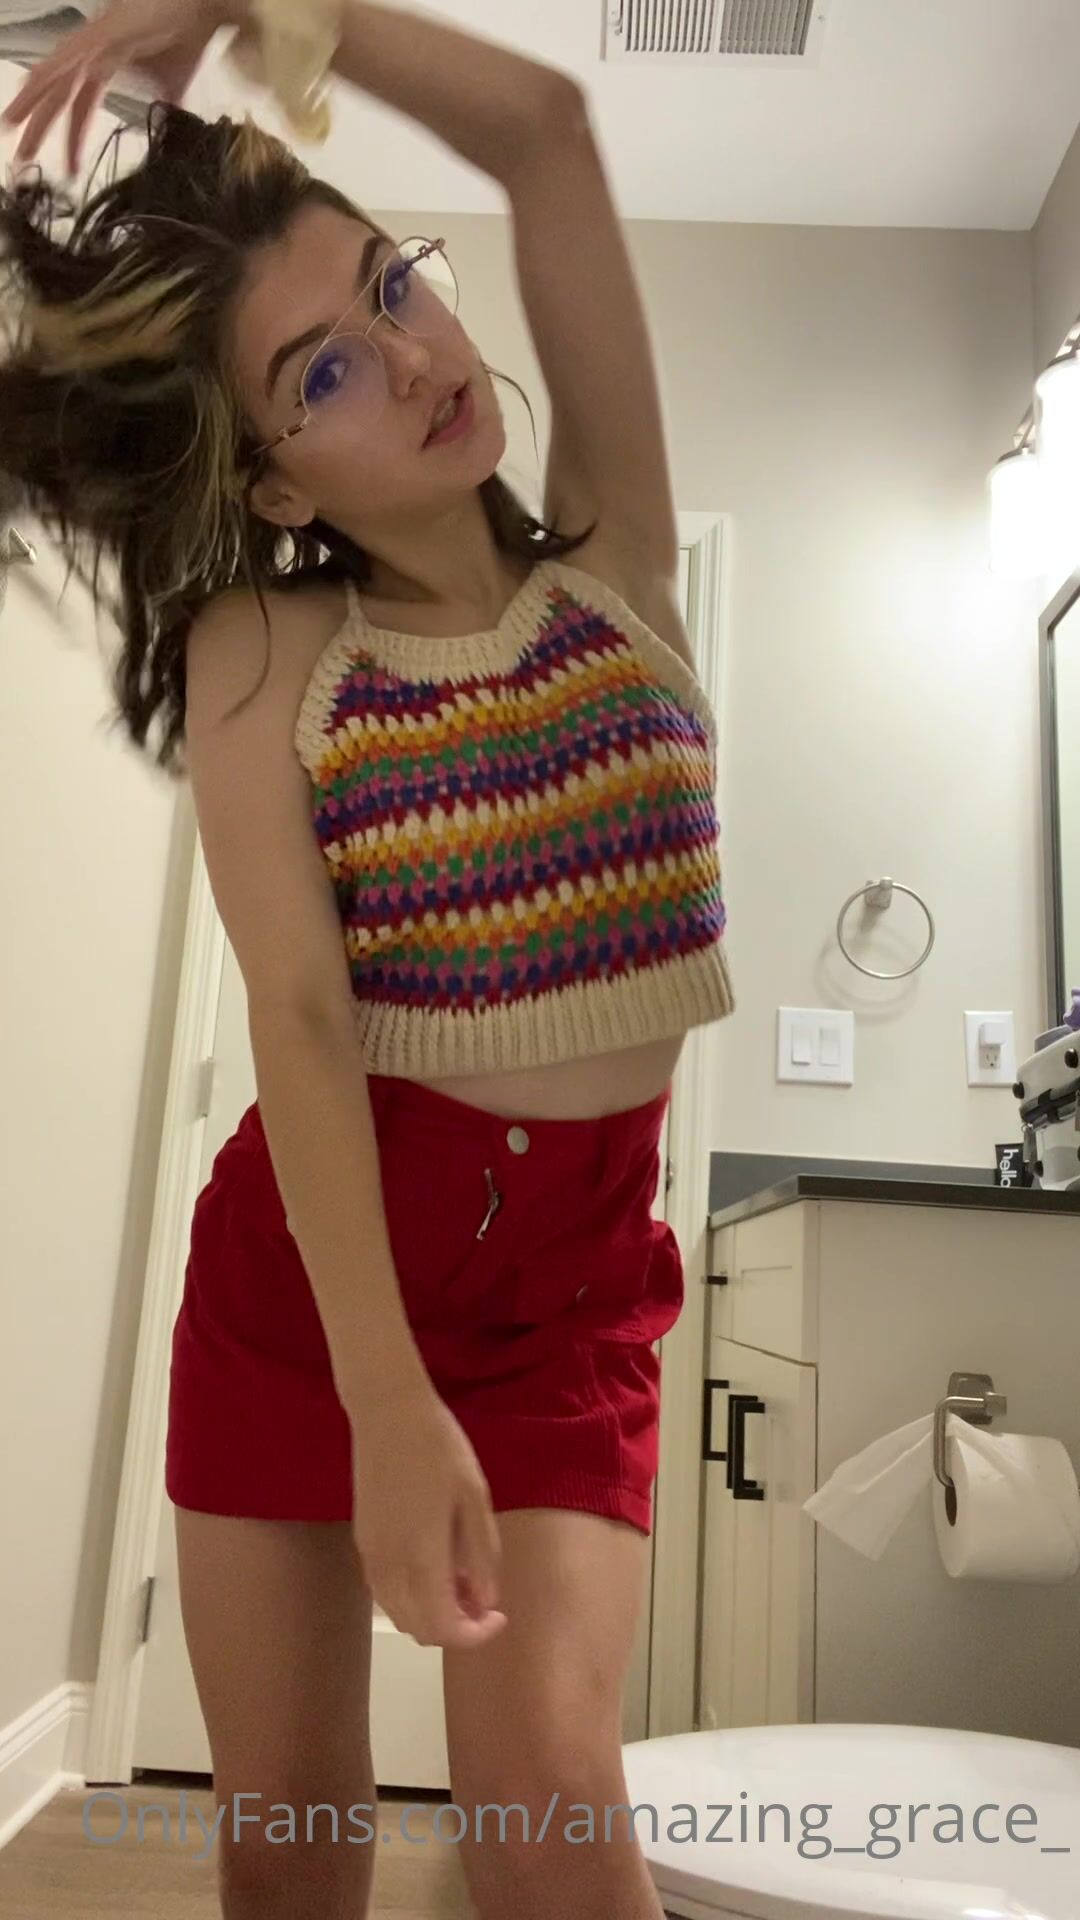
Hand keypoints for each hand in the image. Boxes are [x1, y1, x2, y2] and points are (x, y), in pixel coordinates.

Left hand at [0, 0, 243, 175]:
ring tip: (11, 124)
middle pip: (58, 93)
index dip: (73, 139)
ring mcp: (96, 39)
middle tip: (22, 157)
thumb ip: (166, 111)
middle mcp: (94, 51)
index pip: (81, 107)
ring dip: (32, 100)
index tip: (70, 170)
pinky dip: (50, 72)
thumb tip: (171, 138)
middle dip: (38, 124)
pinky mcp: (104, 32)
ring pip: (56, 74)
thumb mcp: (173, 88)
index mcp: (106, 64)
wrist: (204, 9)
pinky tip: (33, 88)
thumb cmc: (188, 39)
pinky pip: (71, 55)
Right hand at [349, 1378, 508, 1649]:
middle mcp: (389, 1566)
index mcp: (421, 1557)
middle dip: (454, 1628)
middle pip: (417, 1629)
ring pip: (397, 1613)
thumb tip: (486, 1601)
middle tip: (483, 1600)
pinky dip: (410, 1597)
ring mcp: (370, 1555)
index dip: (474, 1635)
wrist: (387, 1413)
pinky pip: (384, 1591)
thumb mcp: (474, 1497)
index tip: (498, 1615)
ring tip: (462, 1584)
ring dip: (430, 1614)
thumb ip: (482, 1554)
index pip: (442, 1627)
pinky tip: (433, 1568)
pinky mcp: (362, 1541)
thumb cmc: (438, 1448)